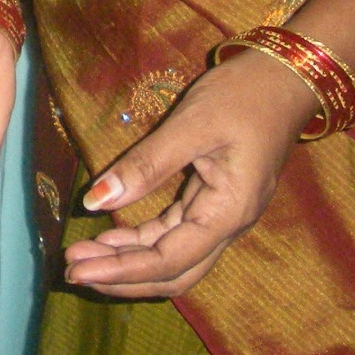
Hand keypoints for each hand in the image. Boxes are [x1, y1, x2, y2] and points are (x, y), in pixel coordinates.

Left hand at [62, 47, 316, 298]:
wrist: (283, 78)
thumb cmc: (242, 96)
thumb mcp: (191, 125)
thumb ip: (145, 165)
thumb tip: (95, 201)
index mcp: (228, 212)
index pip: (169, 260)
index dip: (122, 271)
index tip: (77, 269)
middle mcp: (227, 225)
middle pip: (172, 272)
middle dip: (122, 276)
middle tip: (71, 270)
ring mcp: (221, 215)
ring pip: (172, 256)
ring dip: (128, 260)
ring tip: (81, 255)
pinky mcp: (212, 201)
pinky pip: (174, 233)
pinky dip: (141, 238)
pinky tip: (109, 235)